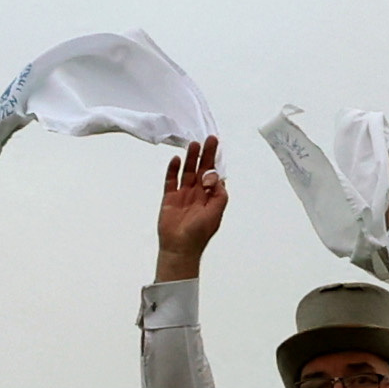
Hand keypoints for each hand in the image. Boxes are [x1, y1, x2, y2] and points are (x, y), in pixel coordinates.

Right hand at [154, 137, 228, 279]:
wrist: (179, 247)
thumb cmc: (199, 233)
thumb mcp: (216, 213)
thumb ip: (219, 195)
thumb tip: (217, 178)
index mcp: (210, 198)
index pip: (214, 176)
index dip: (216, 163)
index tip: (217, 150)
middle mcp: (197, 193)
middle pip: (201, 169)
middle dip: (206, 155)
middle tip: (209, 139)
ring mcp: (182, 195)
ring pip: (187, 172)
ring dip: (191, 158)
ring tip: (193, 144)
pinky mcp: (169, 198)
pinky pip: (171, 180)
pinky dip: (173, 169)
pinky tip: (177, 159)